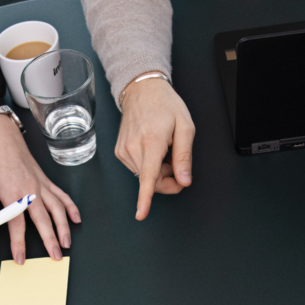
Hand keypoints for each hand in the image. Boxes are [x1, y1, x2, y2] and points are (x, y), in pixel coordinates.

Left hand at [0, 107, 80, 262]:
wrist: (2, 139)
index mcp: (12, 193)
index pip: (17, 224)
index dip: (19, 244)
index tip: (21, 258)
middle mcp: (30, 190)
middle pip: (43, 220)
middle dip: (50, 240)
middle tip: (55, 256)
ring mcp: (40, 185)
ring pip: (57, 209)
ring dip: (64, 227)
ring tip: (66, 243)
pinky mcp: (46, 181)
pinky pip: (62, 196)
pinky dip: (71, 208)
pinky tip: (76, 219)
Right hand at [116, 76, 194, 220]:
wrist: (142, 91)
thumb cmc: (165, 105)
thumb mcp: (185, 127)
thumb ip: (185, 157)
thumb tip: (184, 180)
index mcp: (152, 141)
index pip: (149, 176)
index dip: (145, 197)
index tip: (141, 213)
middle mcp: (134, 147)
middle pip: (152, 181)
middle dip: (168, 180)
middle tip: (178, 166)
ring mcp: (124, 151)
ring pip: (145, 177)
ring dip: (158, 172)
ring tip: (164, 150)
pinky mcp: (119, 153)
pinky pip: (137, 169)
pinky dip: (148, 166)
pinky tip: (153, 150)